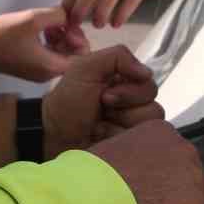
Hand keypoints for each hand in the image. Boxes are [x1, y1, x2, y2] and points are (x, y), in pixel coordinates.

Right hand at [0, 9, 88, 81]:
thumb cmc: (2, 35)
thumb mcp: (33, 19)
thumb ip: (58, 15)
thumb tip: (68, 15)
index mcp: (51, 68)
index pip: (82, 59)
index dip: (81, 40)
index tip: (69, 25)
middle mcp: (47, 74)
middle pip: (73, 57)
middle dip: (71, 36)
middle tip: (61, 21)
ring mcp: (37, 71)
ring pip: (61, 54)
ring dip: (61, 37)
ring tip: (50, 23)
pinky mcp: (28, 66)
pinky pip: (49, 54)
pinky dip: (50, 41)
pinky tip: (41, 28)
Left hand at [42, 44, 162, 156]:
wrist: (52, 136)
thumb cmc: (67, 101)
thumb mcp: (85, 68)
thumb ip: (117, 57)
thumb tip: (148, 73)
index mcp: (123, 81)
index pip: (148, 82)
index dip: (129, 90)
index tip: (104, 95)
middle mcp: (131, 102)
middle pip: (151, 103)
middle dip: (123, 107)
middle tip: (101, 110)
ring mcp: (131, 126)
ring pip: (150, 123)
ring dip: (120, 124)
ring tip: (99, 127)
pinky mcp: (130, 145)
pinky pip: (143, 142)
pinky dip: (118, 139)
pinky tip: (102, 139)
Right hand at [89, 120, 203, 203]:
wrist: (89, 202)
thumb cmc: (87, 182)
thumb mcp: (112, 153)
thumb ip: (134, 162)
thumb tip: (135, 181)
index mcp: (163, 133)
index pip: (173, 163)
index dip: (156, 186)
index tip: (136, 197)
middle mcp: (185, 152)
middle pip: (191, 186)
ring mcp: (195, 185)